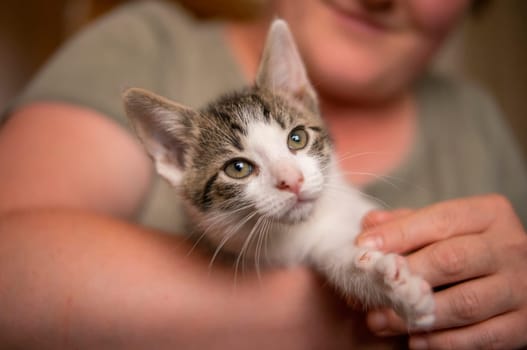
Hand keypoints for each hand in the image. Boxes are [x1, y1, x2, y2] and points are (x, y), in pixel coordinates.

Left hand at [357, 194, 526, 349]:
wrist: (521, 277)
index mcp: (488, 214)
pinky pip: (482, 337)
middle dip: (404, 277)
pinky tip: (415, 340)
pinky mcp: (523, 324)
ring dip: (416, 315)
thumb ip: (408, 223)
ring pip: (465, 303)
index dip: (398, 234)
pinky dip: (444, 342)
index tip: (363, 248)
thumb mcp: (446, 227)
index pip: (439, 220)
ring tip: (380, 320)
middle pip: (451, 260)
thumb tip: (369, 224)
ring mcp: (520, 287)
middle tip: (368, 290)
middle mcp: (509, 247)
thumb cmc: (471, 247)